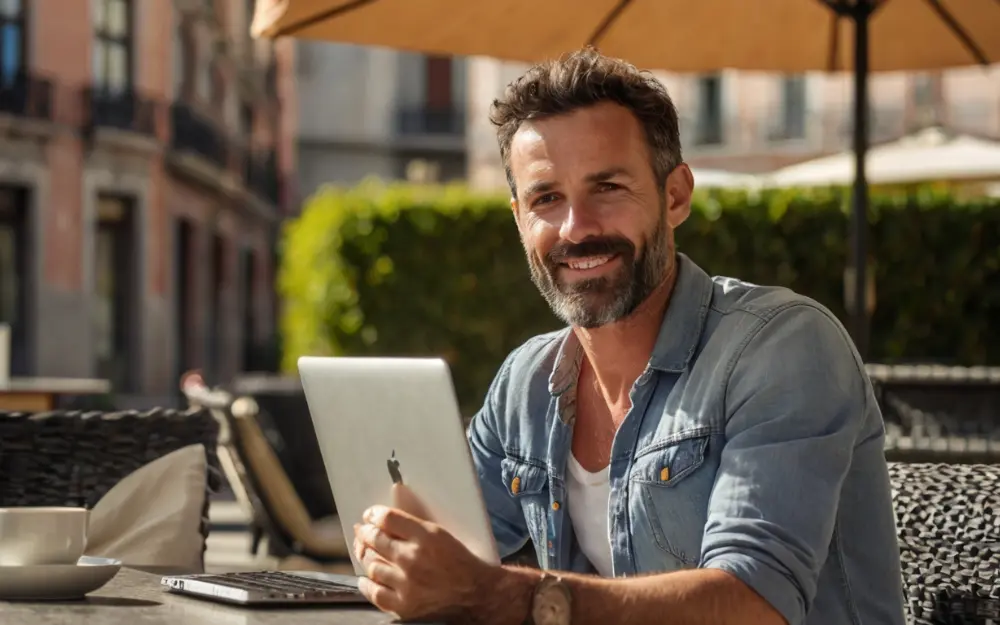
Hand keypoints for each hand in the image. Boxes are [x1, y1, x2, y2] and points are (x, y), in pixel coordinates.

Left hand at [353, 485, 499, 621]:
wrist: (476, 594)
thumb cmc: (461, 563)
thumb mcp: (441, 534)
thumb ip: (415, 526)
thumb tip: (386, 519)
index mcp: (426, 537)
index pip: (388, 519)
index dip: (373, 515)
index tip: (370, 515)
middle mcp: (413, 558)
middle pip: (375, 539)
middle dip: (365, 532)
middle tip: (363, 531)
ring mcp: (406, 583)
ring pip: (372, 564)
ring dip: (367, 556)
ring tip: (368, 552)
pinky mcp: (404, 605)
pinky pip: (374, 592)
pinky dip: (367, 583)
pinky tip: (367, 578)